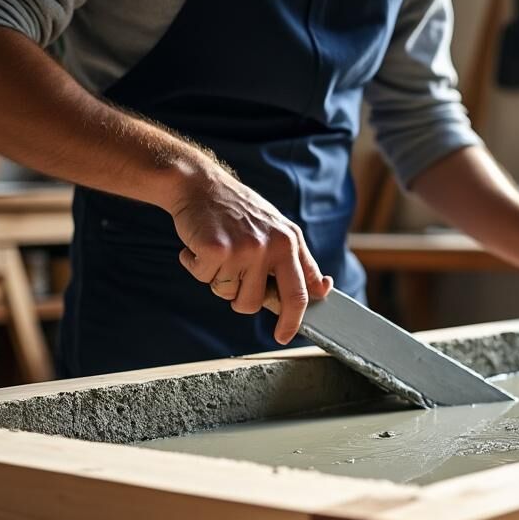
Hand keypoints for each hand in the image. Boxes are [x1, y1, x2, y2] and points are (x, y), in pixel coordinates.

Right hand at [167, 164, 332, 343]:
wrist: (199, 184)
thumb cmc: (239, 211)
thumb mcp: (279, 230)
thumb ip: (300, 262)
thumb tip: (323, 290)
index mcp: (290, 242)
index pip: (300, 293)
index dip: (293, 320)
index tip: (284, 335)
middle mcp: (272, 246)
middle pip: (258, 303)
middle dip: (242, 301)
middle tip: (232, 279)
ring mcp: (245, 249)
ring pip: (228, 295)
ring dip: (217, 280)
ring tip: (218, 252)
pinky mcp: (216, 249)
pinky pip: (204, 278)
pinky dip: (195, 265)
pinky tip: (199, 245)